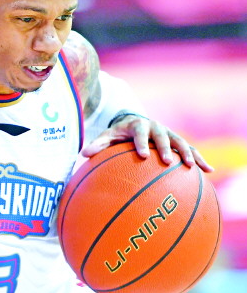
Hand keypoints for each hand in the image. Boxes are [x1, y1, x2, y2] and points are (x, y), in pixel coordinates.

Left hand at [81, 114, 213, 171]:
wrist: (136, 121)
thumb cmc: (120, 133)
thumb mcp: (108, 135)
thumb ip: (98, 144)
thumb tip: (83, 154)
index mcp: (139, 125)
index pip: (140, 133)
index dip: (142, 143)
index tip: (142, 155)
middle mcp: (156, 127)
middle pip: (164, 136)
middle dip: (166, 148)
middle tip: (167, 161)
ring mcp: (169, 134)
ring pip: (181, 142)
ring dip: (187, 153)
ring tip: (191, 166)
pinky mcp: (178, 142)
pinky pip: (191, 150)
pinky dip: (200, 159)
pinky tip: (209, 171)